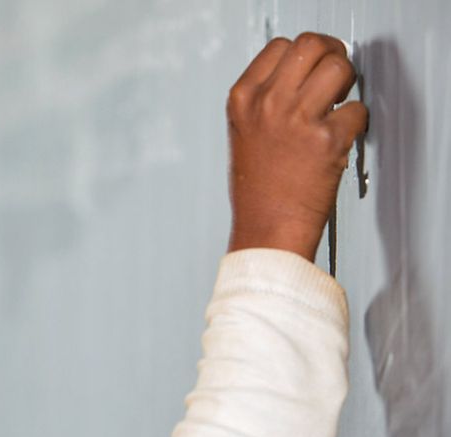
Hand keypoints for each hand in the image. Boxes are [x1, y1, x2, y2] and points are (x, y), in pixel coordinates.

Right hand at [225, 32, 367, 261]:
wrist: (267, 229)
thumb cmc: (256, 191)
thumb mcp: (243, 134)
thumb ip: (264, 101)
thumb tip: (300, 78)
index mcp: (242, 100)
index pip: (279, 47)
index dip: (303, 55)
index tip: (313, 65)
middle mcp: (268, 104)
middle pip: (311, 46)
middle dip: (330, 56)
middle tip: (335, 75)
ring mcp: (297, 120)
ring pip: (339, 68)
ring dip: (346, 83)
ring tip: (338, 104)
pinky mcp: (327, 139)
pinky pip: (357, 110)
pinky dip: (355, 123)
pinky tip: (339, 138)